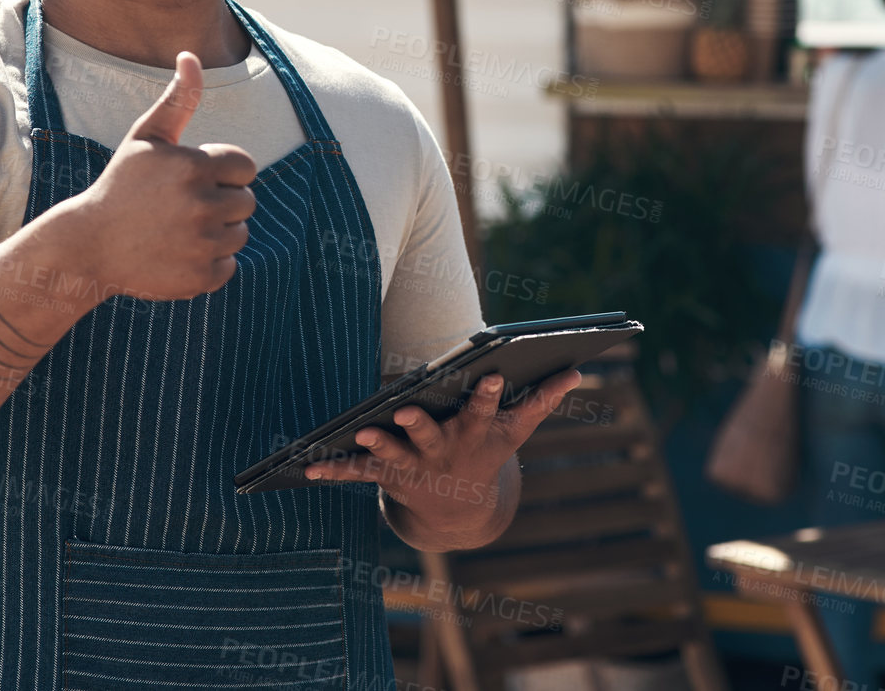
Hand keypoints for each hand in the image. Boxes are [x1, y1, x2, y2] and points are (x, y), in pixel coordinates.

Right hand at [63, 51, 255, 300]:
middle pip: (247, 202)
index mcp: (194, 166)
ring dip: (217, 233)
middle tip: (182, 208)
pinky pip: (228, 267)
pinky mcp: (200, 278)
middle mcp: (202, 205)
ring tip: (177, 231)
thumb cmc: (122, 186)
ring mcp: (202, 244)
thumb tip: (191, 54)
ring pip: (240, 235)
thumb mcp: (146, 138)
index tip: (192, 180)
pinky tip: (177, 256)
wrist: (88, 246)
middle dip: (221, 202)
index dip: (222, 173)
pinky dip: (208, 265)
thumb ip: (178, 98)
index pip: (245, 167)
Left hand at [302, 368, 583, 535]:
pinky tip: (308, 465)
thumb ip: (542, 400)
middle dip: (419, 424)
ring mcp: (412, 466)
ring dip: (376, 446)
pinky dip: (333, 469)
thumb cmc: (487, 454)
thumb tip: (576, 371)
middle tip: (408, 411)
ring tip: (361, 433)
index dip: (486, 393)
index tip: (490, 373)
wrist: (459, 513)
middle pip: (429, 434)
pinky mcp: (385, 477)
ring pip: (390, 455)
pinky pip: (356, 473)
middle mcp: (441, 451)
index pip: (482, 409)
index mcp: (473, 434)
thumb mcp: (515, 430)